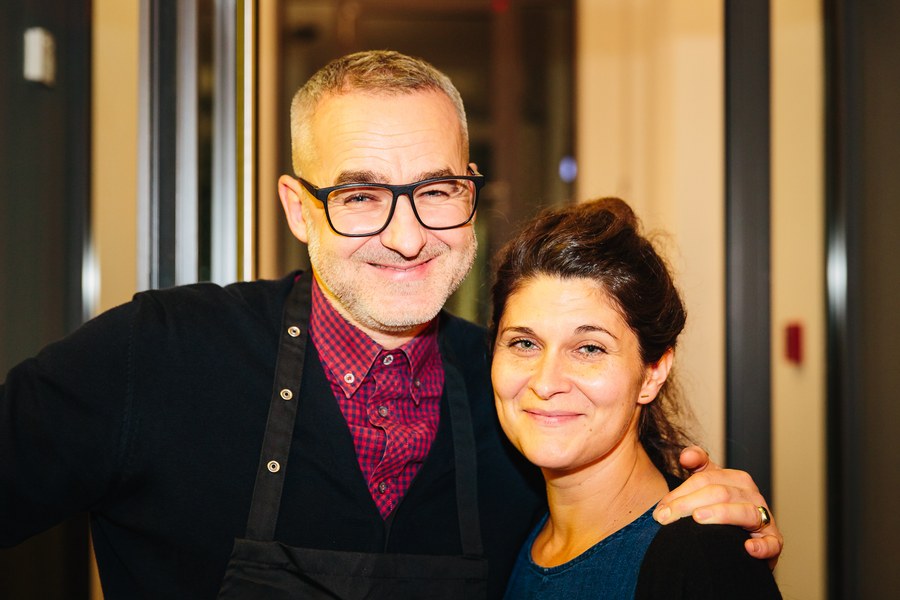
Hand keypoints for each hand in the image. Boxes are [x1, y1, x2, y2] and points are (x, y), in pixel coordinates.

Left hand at [652, 445, 783, 568]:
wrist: (742, 540)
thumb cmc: (722, 508)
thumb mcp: (709, 483)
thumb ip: (698, 465)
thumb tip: (686, 455)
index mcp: (736, 479)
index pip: (704, 479)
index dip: (679, 493)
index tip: (660, 508)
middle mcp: (752, 495)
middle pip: (719, 493)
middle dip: (688, 505)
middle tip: (665, 518)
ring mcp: (764, 517)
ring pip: (743, 511)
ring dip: (721, 515)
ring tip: (697, 519)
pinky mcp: (773, 542)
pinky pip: (772, 543)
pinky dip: (762, 546)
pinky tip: (748, 548)